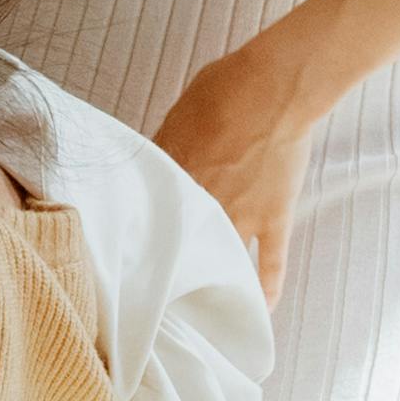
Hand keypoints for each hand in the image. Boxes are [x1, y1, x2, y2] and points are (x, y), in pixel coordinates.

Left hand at [152, 43, 316, 293]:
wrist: (276, 86)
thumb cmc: (226, 88)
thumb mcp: (178, 113)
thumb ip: (164, 146)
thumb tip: (152, 165)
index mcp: (172, 178)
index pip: (144, 219)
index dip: (134, 238)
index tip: (122, 258)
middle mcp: (201, 206)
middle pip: (175, 250)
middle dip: (162, 274)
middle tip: (150, 299)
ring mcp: (240, 216)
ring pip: (218, 264)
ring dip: (207, 288)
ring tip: (194, 314)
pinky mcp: (274, 218)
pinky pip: (271, 263)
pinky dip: (266, 289)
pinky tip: (258, 311)